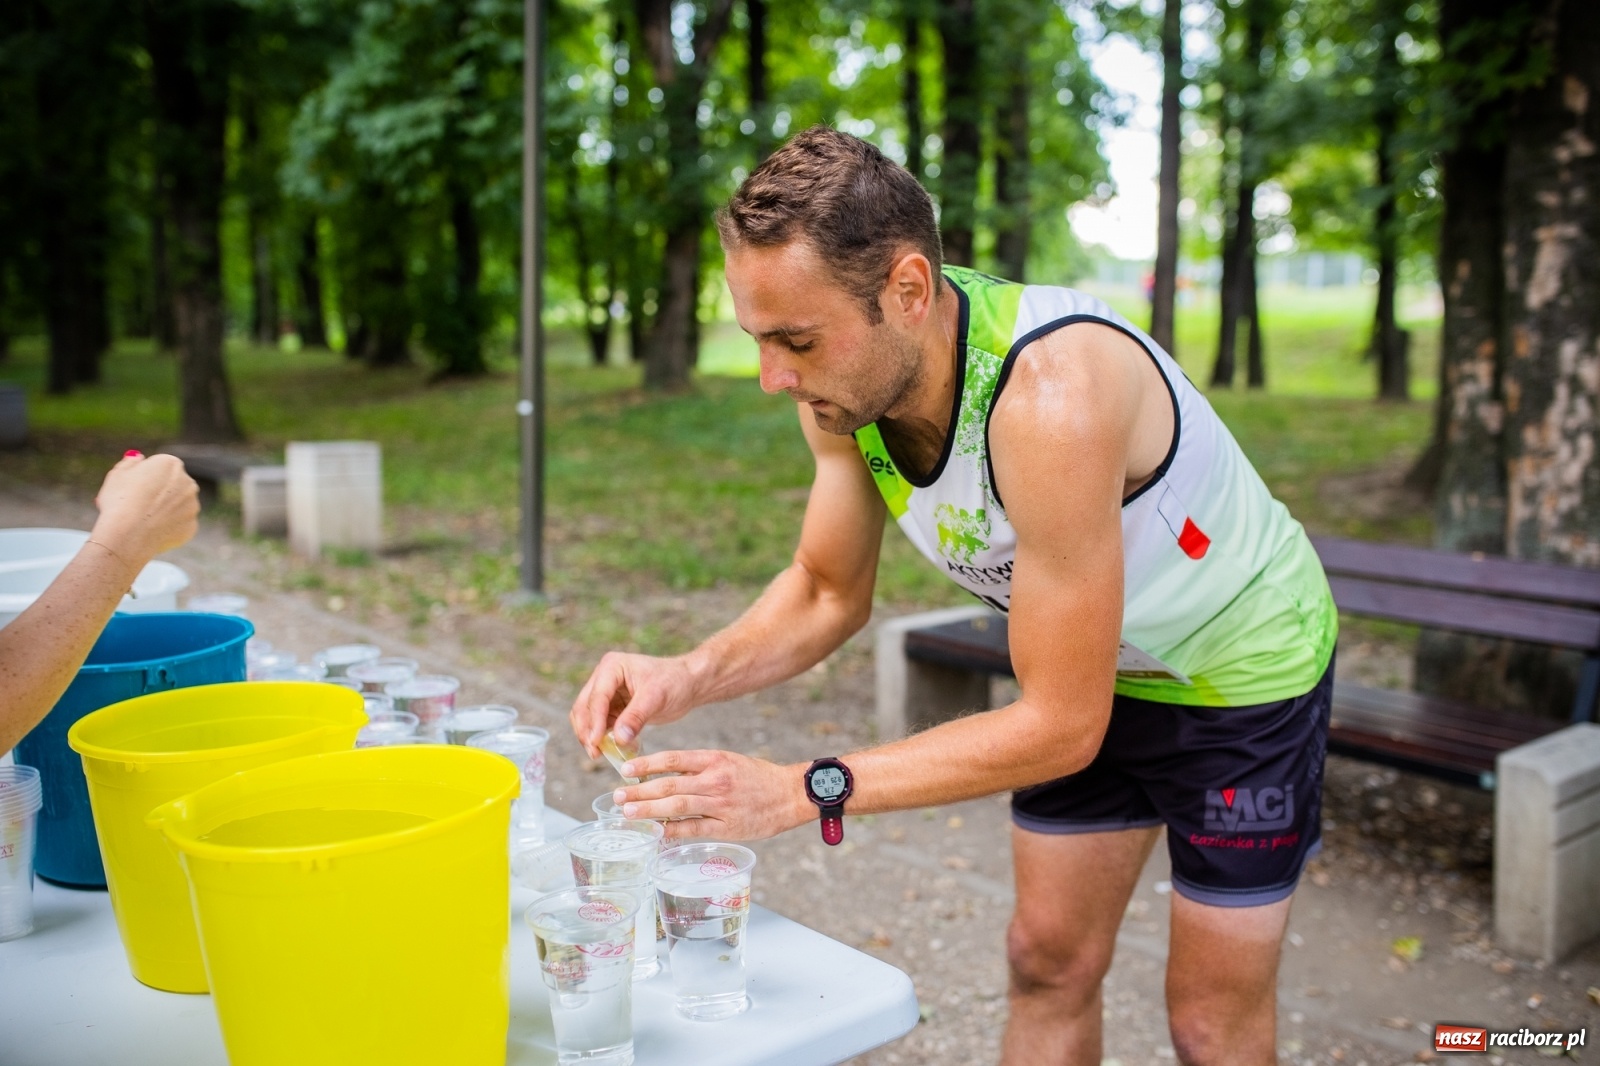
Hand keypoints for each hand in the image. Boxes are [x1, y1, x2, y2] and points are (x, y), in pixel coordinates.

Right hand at [90, 453, 199, 566]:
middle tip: (139, 505)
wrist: (127, 535)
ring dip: (166, 510)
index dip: (146, 477)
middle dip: (160, 492)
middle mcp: (188, 483)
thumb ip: (130, 463)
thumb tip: (139, 457)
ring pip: (178, 506)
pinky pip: (179, 525)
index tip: (134, 487)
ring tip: (144, 519)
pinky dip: (168, 527)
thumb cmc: (119, 501)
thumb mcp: (117, 475)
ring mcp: (192, 506)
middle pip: (173, 485)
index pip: (161, 467)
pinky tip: (152, 531)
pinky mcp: (192, 526)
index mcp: (171, 464)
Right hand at [569, 651, 700, 758]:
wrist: (688, 683)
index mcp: (612, 667)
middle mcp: (604, 677)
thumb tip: (618, 739)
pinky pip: (600, 724)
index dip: (594, 721)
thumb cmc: (675, 682)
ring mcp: (606, 692)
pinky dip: (602, 737)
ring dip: (591, 735)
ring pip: (587, 717)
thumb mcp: (656, 697)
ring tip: (599, 754)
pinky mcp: (613, 706)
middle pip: (584, 707)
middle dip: (587, 730)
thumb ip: (635, 717)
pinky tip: (610, 751)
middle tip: (594, 753)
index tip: (595, 743)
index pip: (597, 697)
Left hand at [612, 749, 812, 841]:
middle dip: (639, 791)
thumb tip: (664, 774)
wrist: (790, 794)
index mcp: (714, 760)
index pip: (672, 759)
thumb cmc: (757, 777)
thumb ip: (699, 768)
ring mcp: (721, 805)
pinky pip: (693, 829)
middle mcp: (715, 780)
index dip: (646, 765)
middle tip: (616, 797)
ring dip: (649, 811)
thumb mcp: (728, 761)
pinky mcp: (728, 827)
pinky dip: (672, 831)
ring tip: (628, 813)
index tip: (625, 771)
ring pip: (677, 808)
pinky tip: (655, 832)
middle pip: (669, 786)